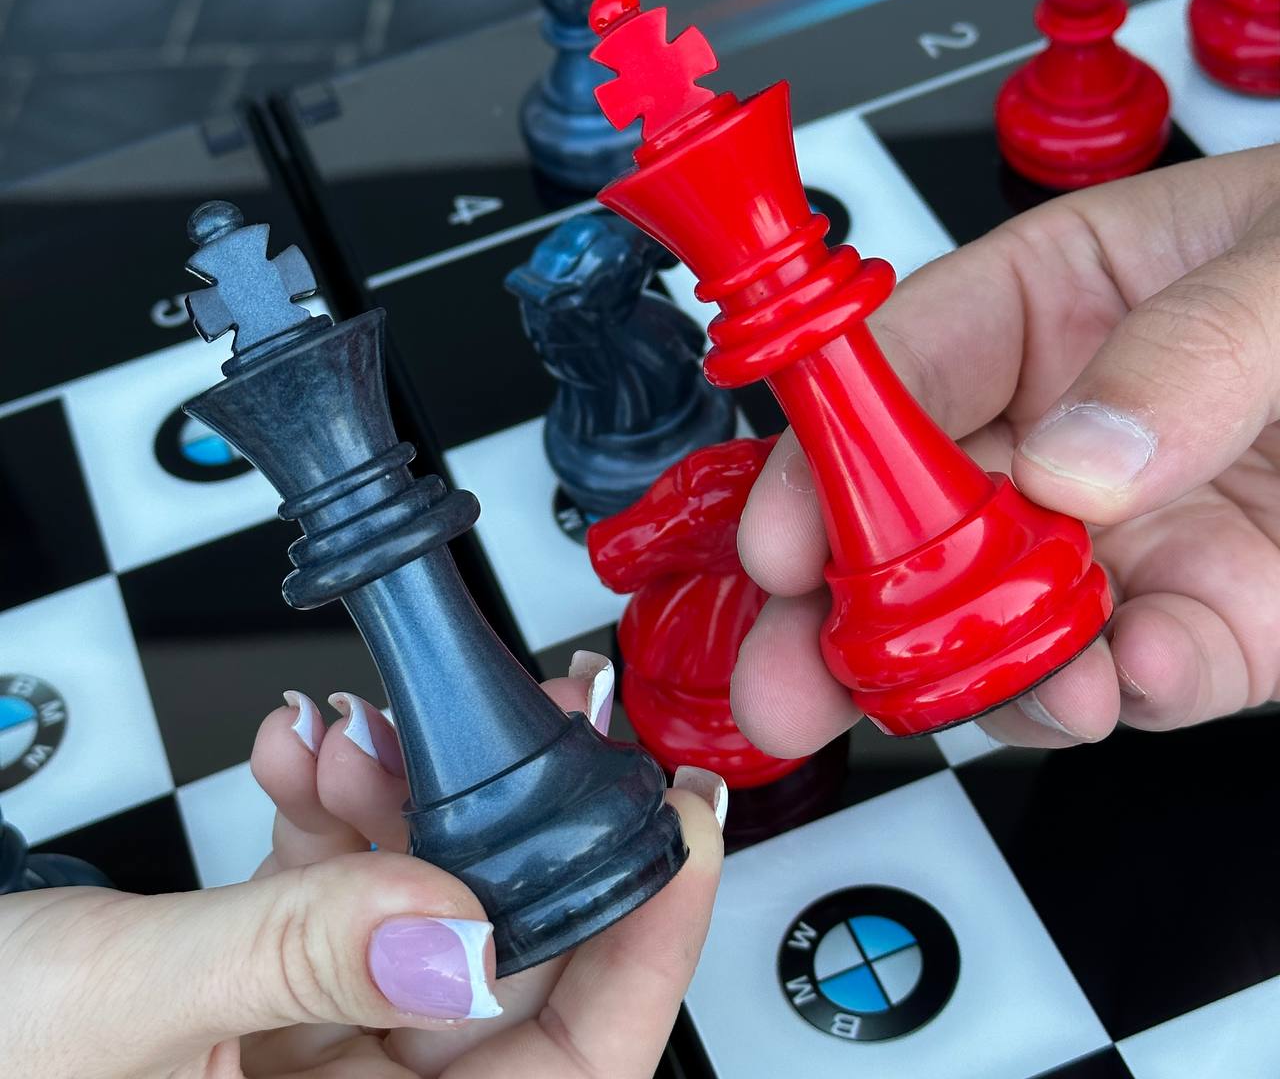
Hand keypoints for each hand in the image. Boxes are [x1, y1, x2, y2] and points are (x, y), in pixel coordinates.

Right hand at [1, 656, 724, 1078]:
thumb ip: (295, 957)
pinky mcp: (269, 1000)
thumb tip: (463, 923)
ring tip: (366, 730)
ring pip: (420, 913)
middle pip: (505, 972)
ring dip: (402, 802)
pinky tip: (302, 755)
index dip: (648, 956)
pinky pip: (339, 898)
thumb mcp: (122, 1019)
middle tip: (531, 724)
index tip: (680, 832)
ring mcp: (312, 1065)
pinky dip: (331, 814)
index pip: (571, 1077)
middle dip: (510, 828)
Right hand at [733, 143, 1279, 751]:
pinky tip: (1143, 681)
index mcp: (1064, 298)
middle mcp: (1074, 427)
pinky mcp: (1217, 624)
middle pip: (922, 518)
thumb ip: (1195, 346)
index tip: (781, 531)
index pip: (904, 369)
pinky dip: (1135, 695)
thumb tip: (1071, 456)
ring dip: (987, 671)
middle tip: (793, 677)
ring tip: (1014, 689)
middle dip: (851, 608)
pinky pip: (1146, 675)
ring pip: (1009, 618)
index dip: (823, 453)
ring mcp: (1135, 536)